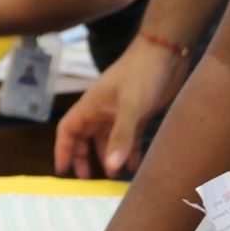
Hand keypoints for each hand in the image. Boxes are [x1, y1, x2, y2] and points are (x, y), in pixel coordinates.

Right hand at [54, 38, 190, 177]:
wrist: (167, 51)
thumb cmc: (142, 72)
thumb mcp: (131, 106)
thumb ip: (122, 137)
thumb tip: (112, 167)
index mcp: (91, 106)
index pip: (67, 131)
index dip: (62, 150)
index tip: (62, 171)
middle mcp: (102, 111)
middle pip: (85, 139)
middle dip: (84, 158)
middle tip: (88, 179)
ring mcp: (119, 113)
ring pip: (107, 141)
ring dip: (109, 158)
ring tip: (114, 176)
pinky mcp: (138, 115)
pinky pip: (128, 139)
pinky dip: (129, 152)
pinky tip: (134, 166)